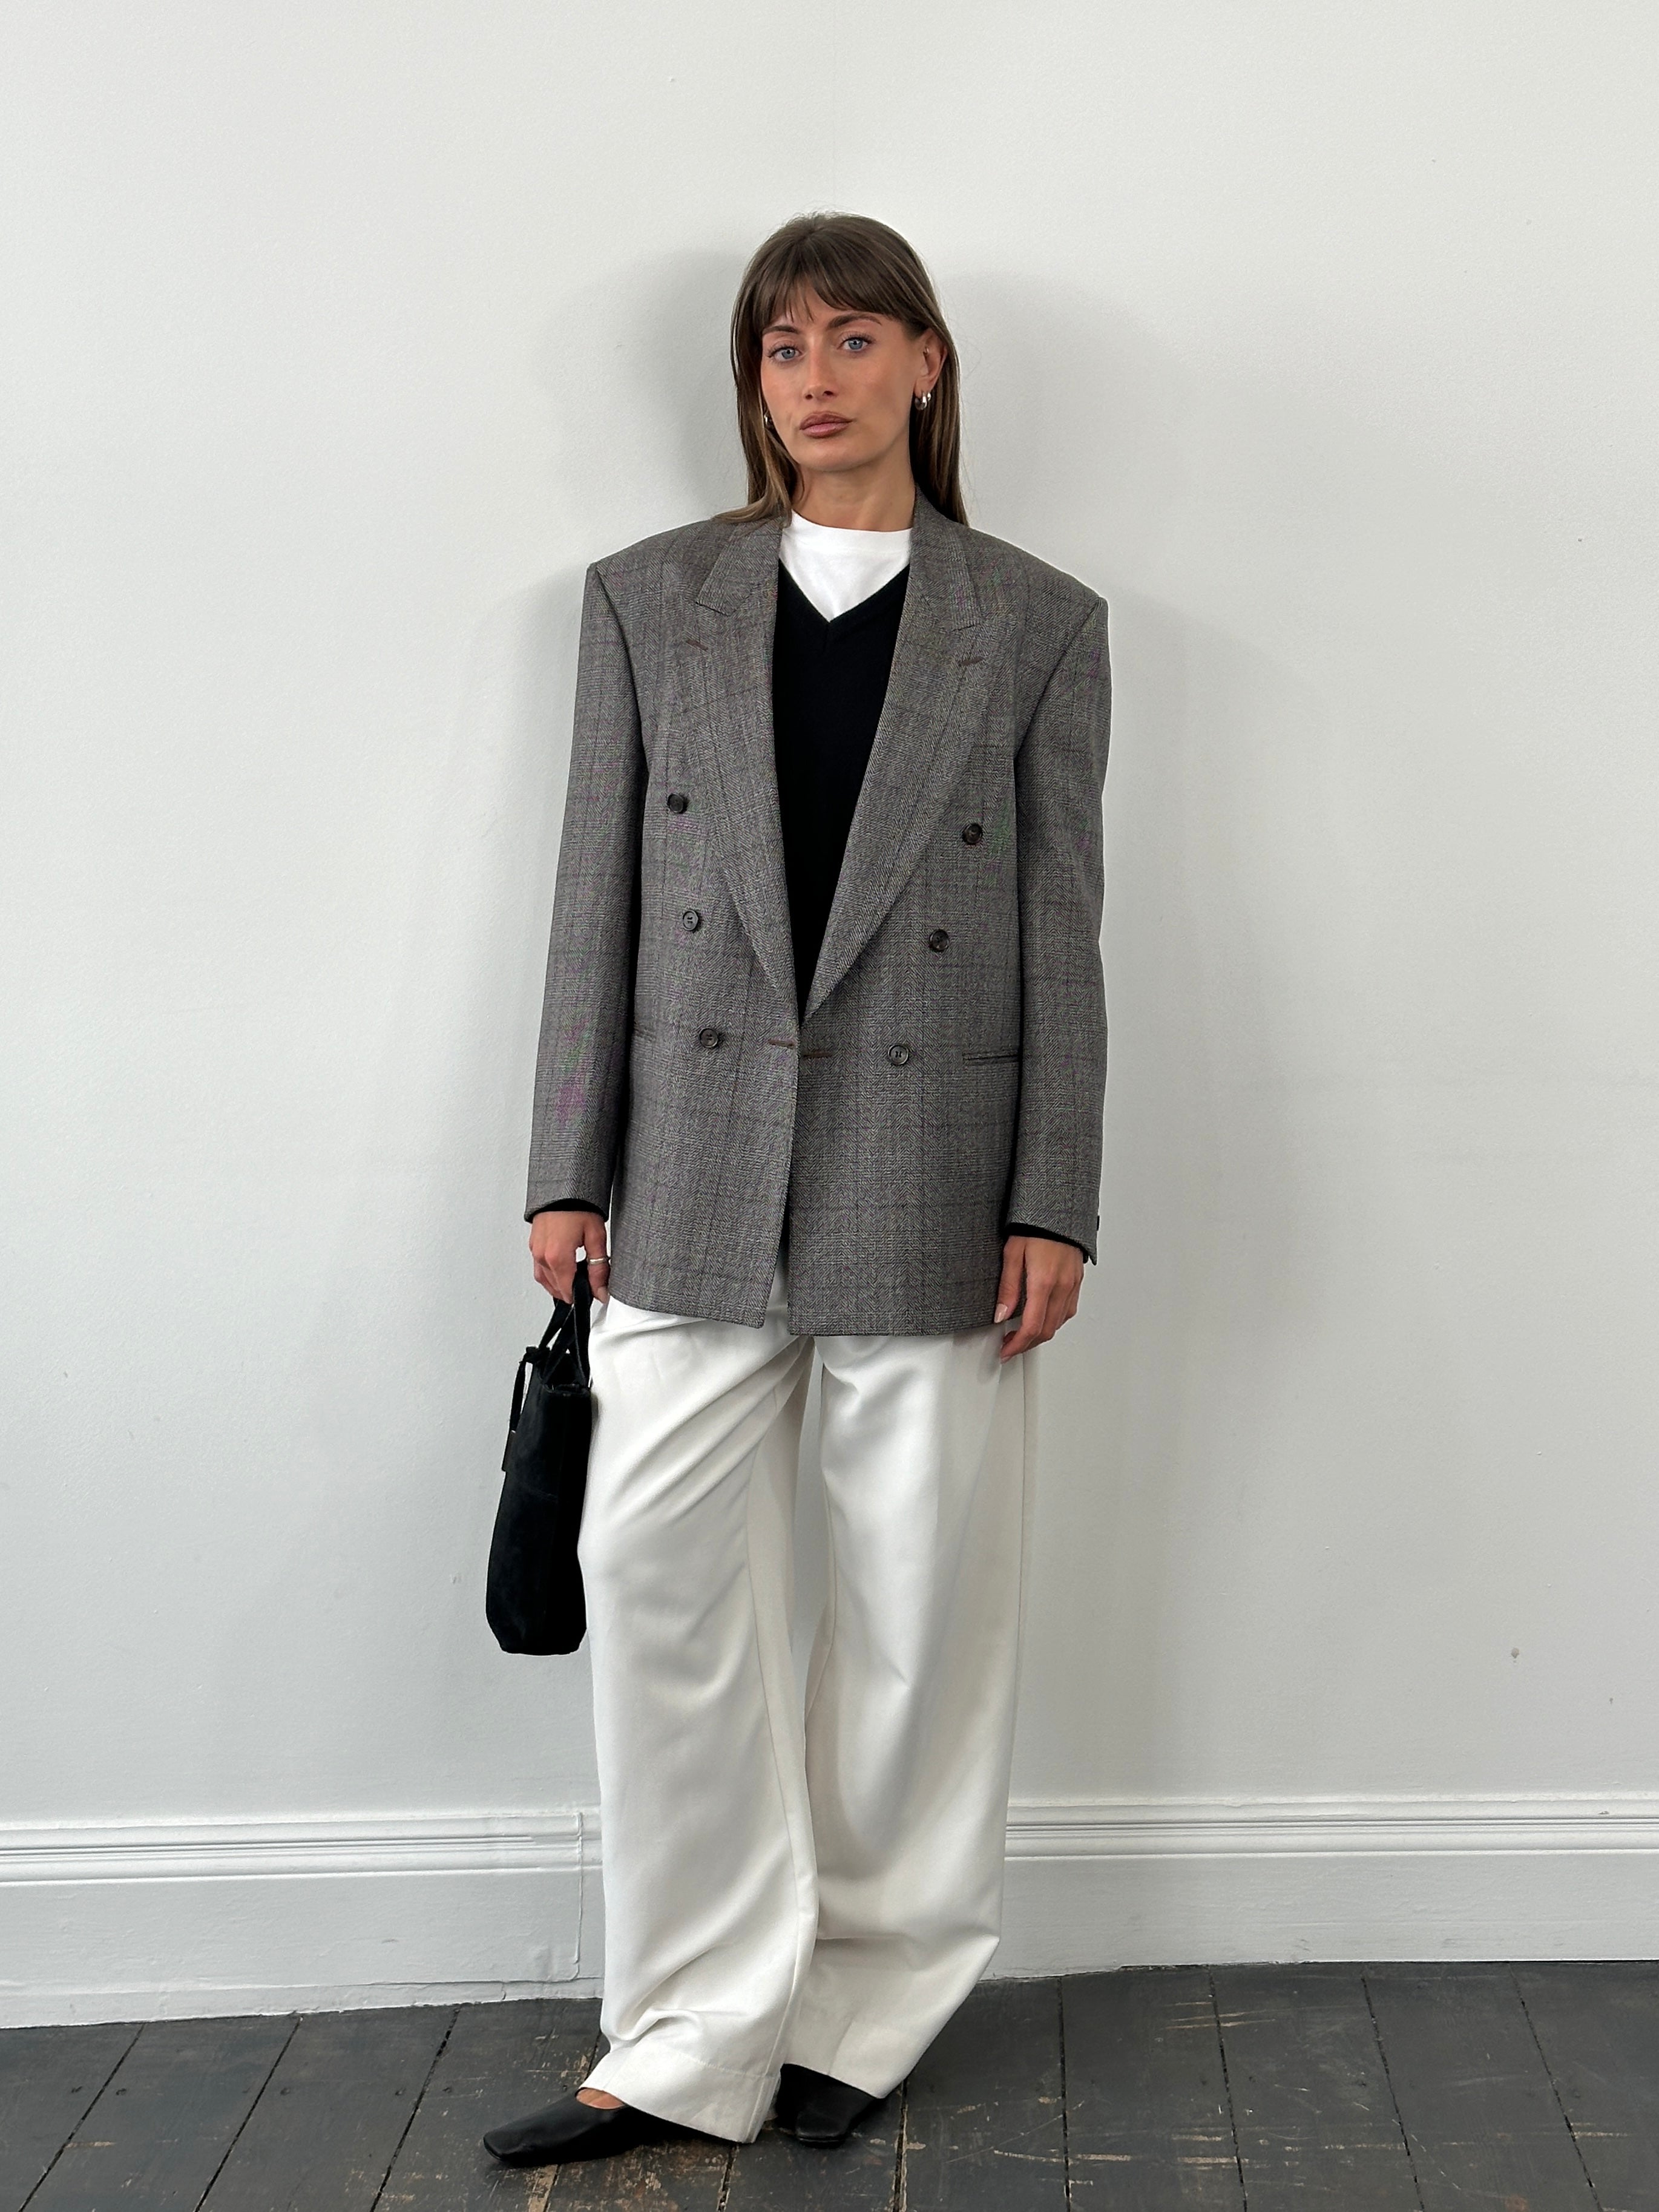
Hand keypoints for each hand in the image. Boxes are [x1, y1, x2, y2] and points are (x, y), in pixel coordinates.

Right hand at [529, 1210, 610, 1304]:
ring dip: (560, 1285)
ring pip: (545, 1281)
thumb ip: (599, 1268)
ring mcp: (535, 1250)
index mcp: (558, 1256)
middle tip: (590, 1284)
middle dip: (573, 1291)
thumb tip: (601, 1291)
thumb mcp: (596, 1237)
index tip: (595, 1293)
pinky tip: (563, 1269)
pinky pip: (539, 1268)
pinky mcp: (533, 1245)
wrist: (564, 1186)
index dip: (583, 1296)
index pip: (568, 1291)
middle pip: (556, 1288)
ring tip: (577, 1278)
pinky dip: (550, 1274)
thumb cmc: (579, 1205)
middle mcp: (542, 1255)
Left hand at [994, 1234, 1082, 1359]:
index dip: (1017, 1345)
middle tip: (1010, 1346)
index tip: (1005, 1351)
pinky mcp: (1077, 1281)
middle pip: (1046, 1330)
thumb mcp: (1012, 1253)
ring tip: (1022, 1334)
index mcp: (1043, 1282)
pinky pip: (1068, 1310)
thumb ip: (1008, 1287)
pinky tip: (1042, 1317)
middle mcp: (1061, 1287)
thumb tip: (1001, 1315)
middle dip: (1027, 1344)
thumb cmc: (1034, 1226)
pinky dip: (1054, 1321)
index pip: (1032, 1327)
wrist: (1058, 1210)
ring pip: (1059, 1323)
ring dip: (1040, 1334)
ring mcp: (1072, 1285)